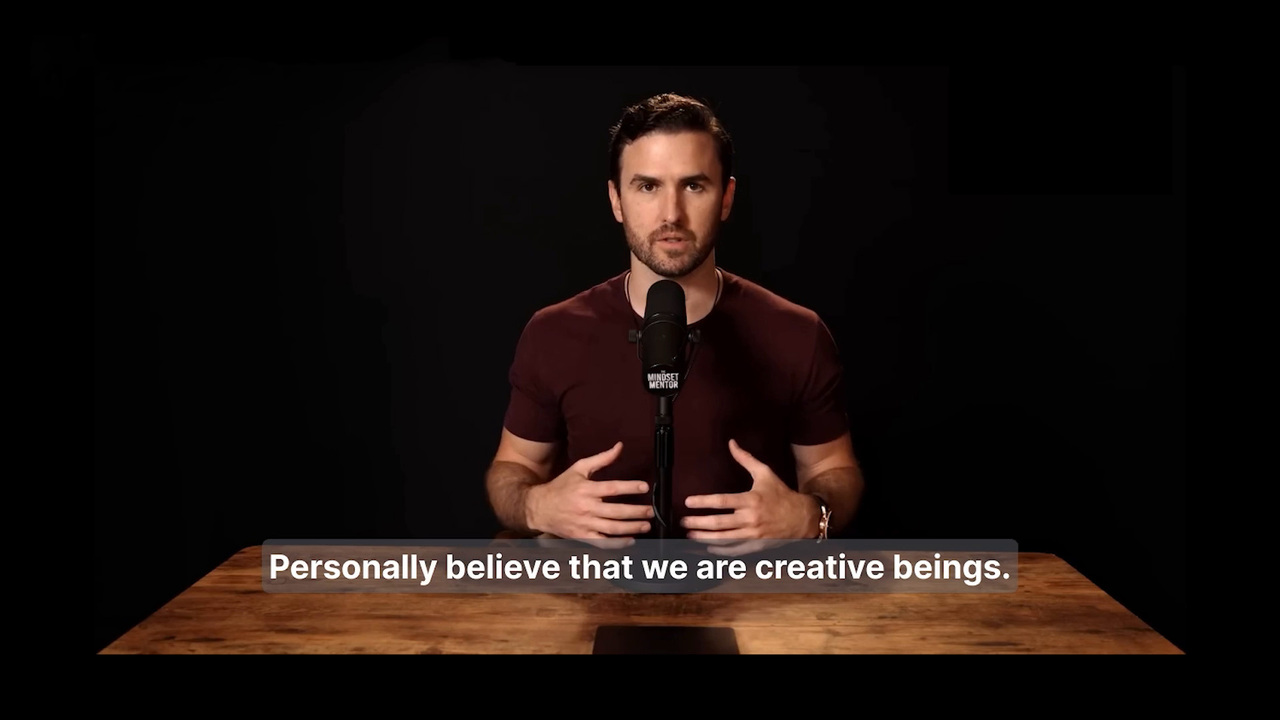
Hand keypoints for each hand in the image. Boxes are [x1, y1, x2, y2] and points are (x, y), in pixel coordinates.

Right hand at [526, 441, 653, 541]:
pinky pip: (602, 542)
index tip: (644, 487)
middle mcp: (586, 508)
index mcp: (586, 489)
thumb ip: (601, 458)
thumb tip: (619, 447)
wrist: (539, 508)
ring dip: (631, 528)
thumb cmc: (561, 487)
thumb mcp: (579, 468)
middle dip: (636, 512)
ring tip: (646, 526)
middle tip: (650, 511)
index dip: (629, 487)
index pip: (612, 488)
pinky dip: (617, 544)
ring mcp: (584, 524)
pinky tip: (630, 540)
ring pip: (612, 529)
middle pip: (615, 511)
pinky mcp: (582, 536)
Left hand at [682, 439, 817, 547]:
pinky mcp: (757, 546)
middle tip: (684, 522)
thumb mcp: (765, 473)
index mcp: (751, 500)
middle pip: (719, 523)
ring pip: (724, 539)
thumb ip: (745, 459)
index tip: (688, 502)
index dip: (703, 502)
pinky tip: (708, 547)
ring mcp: (754, 535)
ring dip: (704, 538)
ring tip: (690, 534)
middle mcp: (751, 519)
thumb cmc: (781, 494)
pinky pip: (735, 551)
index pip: (722, 501)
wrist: (802, 517)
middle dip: (698, 523)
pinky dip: (720, 551)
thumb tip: (731, 443)